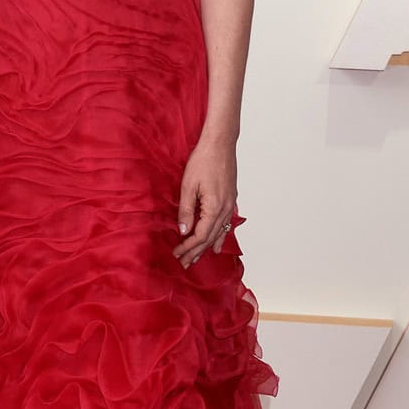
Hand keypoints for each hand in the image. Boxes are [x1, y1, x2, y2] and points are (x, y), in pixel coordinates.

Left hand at [173, 137, 236, 269]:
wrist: (220, 144)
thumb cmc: (203, 161)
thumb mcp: (188, 186)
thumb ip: (186, 210)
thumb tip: (184, 231)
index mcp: (214, 207)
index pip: (200, 236)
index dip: (188, 247)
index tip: (177, 253)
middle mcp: (226, 209)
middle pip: (210, 238)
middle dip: (196, 252)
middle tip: (184, 263)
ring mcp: (231, 205)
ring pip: (219, 233)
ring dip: (207, 247)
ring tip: (197, 259)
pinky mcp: (231, 200)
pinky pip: (226, 224)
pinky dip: (221, 237)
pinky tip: (218, 246)